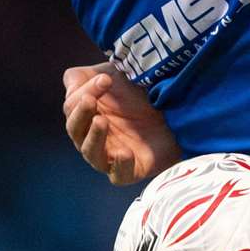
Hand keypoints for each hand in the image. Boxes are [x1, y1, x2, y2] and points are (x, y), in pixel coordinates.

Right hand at [62, 63, 182, 184]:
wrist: (178, 109)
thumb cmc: (140, 92)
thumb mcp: (112, 74)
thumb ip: (84, 76)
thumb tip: (71, 82)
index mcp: (86, 115)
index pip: (72, 106)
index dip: (84, 90)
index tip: (106, 79)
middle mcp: (94, 137)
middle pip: (75, 130)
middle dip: (81, 113)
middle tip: (90, 100)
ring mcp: (112, 155)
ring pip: (91, 152)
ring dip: (93, 137)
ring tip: (101, 121)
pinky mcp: (132, 170)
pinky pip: (118, 176)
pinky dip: (119, 166)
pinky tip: (123, 153)